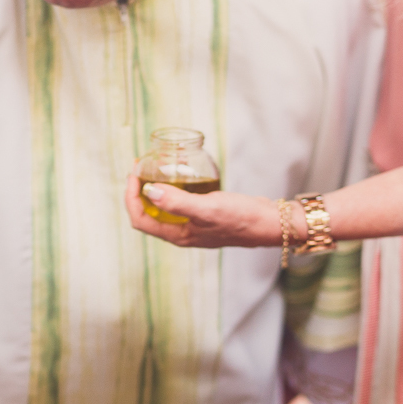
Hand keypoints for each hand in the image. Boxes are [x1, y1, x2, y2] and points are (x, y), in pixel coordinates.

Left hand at [124, 174, 282, 248]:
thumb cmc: (241, 218)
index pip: (140, 219)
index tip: (133, 175)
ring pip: (165, 206)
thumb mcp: (207, 208)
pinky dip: (176, 187)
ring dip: (157, 187)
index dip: (131, 198)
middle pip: (149, 212)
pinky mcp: (206, 215)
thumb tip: (149, 191)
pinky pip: (182, 201)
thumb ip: (177, 201)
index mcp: (177, 235)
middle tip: (140, 168)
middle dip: (140, 191)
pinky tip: (183, 174)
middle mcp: (182, 232)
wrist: (272, 223)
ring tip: (156, 167)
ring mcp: (194, 224)